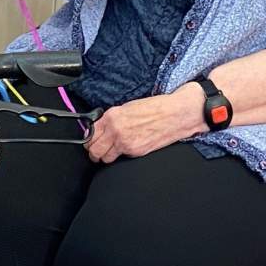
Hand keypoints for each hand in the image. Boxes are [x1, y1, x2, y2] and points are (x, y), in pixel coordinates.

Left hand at [84, 86, 205, 162]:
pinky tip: (127, 148)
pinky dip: (121, 156)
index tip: (92, 139)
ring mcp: (125, 143)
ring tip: (112, 151)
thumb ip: (112, 119)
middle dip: (94, 151)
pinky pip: (120, 158)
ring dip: (105, 156)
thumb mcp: (128, 107)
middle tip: (98, 149)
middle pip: (93, 150)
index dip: (90, 138)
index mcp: (112, 116)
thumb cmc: (156, 108)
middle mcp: (116, 130)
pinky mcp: (135, 152)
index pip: (90, 134)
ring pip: (104, 158)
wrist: (176, 114)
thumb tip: (101, 127)